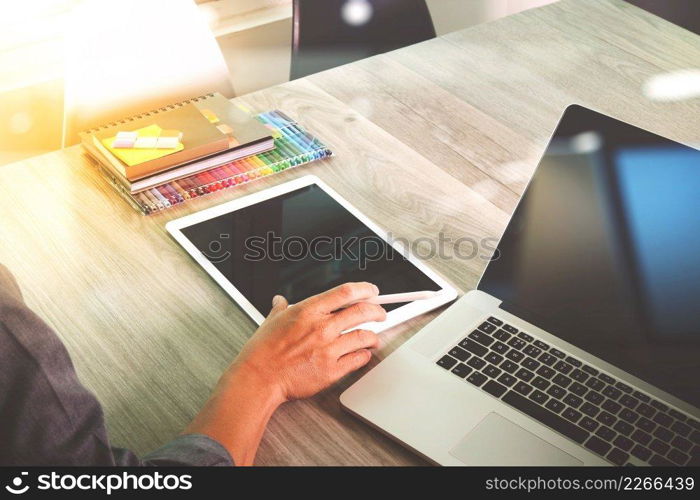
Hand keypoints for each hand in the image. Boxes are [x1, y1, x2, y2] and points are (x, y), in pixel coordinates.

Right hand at [184, 282, 386, 464]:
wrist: (259, 378)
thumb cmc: (262, 352)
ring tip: (373, 337)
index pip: (346, 293)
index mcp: (308, 311)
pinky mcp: (331, 370)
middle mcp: (321, 328)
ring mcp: (328, 349)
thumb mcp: (271, 321)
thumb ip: (281, 309)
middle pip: (362, 312)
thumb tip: (280, 301)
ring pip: (364, 336)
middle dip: (377, 312)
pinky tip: (363, 354)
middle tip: (381, 314)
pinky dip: (364, 356)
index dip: (365, 289)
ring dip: (373, 336)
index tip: (373, 292)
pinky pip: (358, 360)